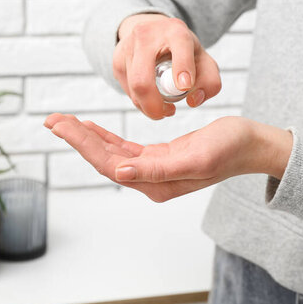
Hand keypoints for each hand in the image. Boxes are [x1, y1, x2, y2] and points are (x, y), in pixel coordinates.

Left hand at [44, 113, 292, 201]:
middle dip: (77, 138)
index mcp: (157, 184)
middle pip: (104, 159)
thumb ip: (156, 170)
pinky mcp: (160, 157)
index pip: (110, 165)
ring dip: (88, 137)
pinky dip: (106, 137)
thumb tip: (119, 173)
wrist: (249, 144)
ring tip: (64, 121)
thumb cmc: (228, 150)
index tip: (61, 125)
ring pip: (112, 153)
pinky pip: (125, 148)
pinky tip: (93, 128)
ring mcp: (154, 170)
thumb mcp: (194, 159)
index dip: (83, 145)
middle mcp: (151, 181)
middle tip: (52, 119)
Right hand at [114, 14, 221, 119]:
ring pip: (133, 88)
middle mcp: (148, 34)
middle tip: (168, 113)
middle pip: (142, 79)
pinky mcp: (117, 60)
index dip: (182, 68)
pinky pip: (126, 89)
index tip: (185, 86)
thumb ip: (209, 82)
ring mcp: (128, 47)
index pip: (179, 48)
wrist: (155, 33)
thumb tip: (193, 100)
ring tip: (163, 106)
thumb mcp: (203, 61)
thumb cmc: (183, 52)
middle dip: (154, 105)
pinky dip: (140, 100)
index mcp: (176, 31)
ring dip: (148, 105)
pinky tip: (151, 96)